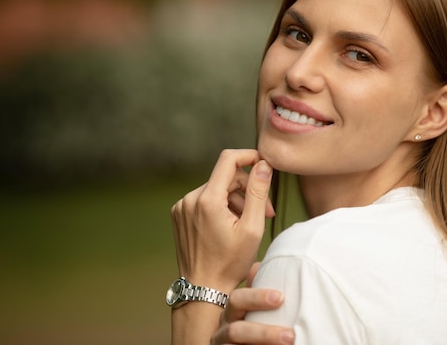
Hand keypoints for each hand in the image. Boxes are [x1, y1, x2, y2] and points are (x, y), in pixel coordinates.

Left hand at [171, 149, 273, 290]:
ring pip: (216, 189)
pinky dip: (220, 207)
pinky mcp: (179, 215)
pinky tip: (229, 226)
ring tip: (247, 224)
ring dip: (235, 200)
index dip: (249, 156)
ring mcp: (182, 207)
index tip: (264, 164)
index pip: (228, 160)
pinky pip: (205, 200)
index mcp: (207, 200)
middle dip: (248, 190)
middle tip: (266, 212)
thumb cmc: (230, 263)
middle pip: (225, 177)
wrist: (203, 290)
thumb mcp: (252, 228)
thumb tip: (263, 165)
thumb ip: (258, 193)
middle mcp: (190, 199)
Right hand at [211, 263, 294, 344]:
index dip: (257, 297)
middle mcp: (225, 330)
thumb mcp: (253, 308)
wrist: (244, 342)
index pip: (238, 299)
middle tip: (290, 335)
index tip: (281, 297)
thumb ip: (256, 292)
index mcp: (233, 311)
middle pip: (236, 330)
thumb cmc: (252, 323)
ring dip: (263, 344)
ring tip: (287, 344)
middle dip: (263, 333)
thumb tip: (258, 266)